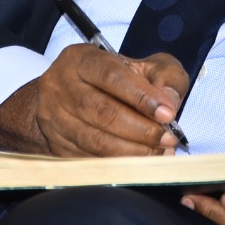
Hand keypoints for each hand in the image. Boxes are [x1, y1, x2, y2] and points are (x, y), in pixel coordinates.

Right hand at [0, 44, 188, 157]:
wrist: (71, 96)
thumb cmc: (114, 79)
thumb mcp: (144, 66)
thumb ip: (165, 77)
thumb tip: (170, 103)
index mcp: (81, 59)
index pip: (112, 76)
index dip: (142, 97)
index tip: (168, 113)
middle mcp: (61, 87)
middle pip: (102, 112)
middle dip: (141, 129)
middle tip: (167, 138)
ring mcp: (54, 118)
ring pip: (95, 141)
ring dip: (132, 152)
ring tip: (158, 152)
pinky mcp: (56, 146)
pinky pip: (89, 160)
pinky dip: (118, 165)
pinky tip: (139, 163)